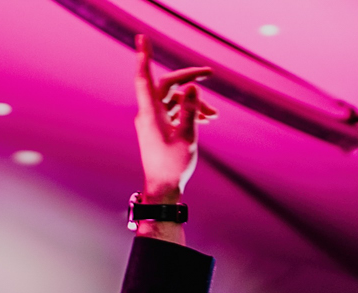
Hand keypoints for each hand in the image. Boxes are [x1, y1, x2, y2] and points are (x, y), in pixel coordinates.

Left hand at [132, 34, 215, 217]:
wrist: (163, 189)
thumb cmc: (173, 167)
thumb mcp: (187, 138)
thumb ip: (190, 111)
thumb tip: (192, 88)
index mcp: (151, 114)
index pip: (146, 79)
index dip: (144, 56)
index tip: (142, 38)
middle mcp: (149, 114)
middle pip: (168, 85)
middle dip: (189, 79)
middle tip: (210, 73)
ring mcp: (153, 121)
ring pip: (175, 100)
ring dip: (195, 102)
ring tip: (215, 115)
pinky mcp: (159, 128)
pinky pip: (174, 111)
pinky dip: (190, 111)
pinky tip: (207, 119)